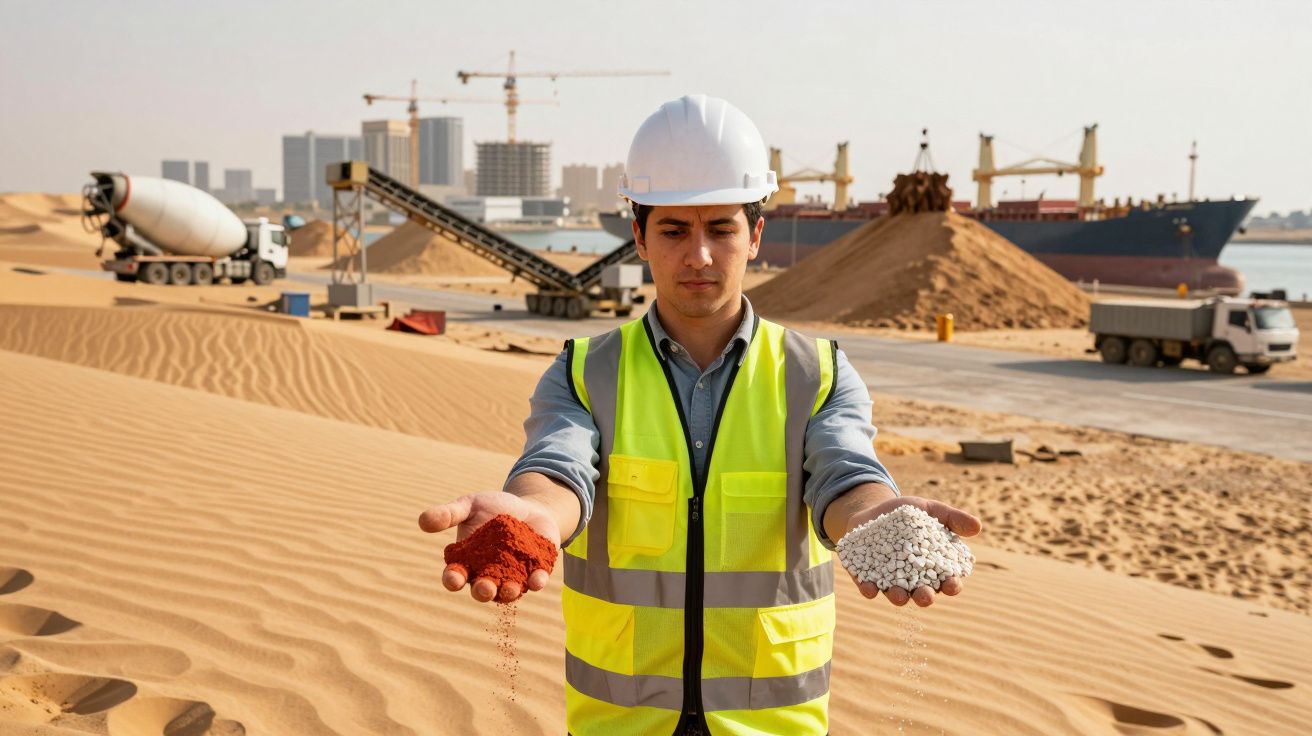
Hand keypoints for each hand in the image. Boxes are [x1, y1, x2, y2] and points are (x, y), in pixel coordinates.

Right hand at [418, 492, 561, 602]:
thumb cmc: (494, 507)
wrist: (528, 506)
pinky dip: (536, 581)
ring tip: (510, 589)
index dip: (453, 579)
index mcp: (466, 563)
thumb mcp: (470, 506)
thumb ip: (449, 514)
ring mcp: (512, 577)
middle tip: (484, 588)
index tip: (453, 578)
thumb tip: (422, 520)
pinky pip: (535, 581)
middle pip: (481, 590)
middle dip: (482, 591)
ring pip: (508, 592)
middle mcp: (488, 575)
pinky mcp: (535, 573)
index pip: (455, 576)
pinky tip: (537, 579)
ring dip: (509, 592)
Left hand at [843, 496, 980, 607]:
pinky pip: (868, 587)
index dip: (952, 585)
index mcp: (934, 568)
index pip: (948, 581)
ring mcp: (890, 581)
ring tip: (899, 596)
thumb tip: (977, 526)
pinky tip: (868, 588)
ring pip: (896, 595)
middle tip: (926, 596)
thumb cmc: (909, 514)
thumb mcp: (931, 510)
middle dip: (925, 597)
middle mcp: (914, 581)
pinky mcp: (866, 577)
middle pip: (923, 594)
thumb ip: (953, 518)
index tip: (952, 584)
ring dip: (898, 597)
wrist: (874, 510)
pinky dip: (869, 589)